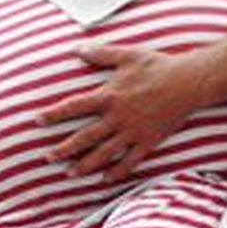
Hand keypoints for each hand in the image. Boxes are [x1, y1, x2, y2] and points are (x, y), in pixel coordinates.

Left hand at [39, 38, 192, 175]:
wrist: (188, 82)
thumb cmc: (158, 66)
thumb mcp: (127, 54)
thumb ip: (100, 53)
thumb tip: (77, 48)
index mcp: (109, 96)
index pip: (74, 107)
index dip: (54, 114)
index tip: (38, 120)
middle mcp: (117, 117)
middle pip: (84, 137)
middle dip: (64, 149)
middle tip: (48, 157)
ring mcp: (132, 132)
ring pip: (103, 153)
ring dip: (84, 165)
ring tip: (70, 173)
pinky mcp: (147, 142)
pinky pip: (129, 161)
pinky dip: (116, 172)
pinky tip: (105, 179)